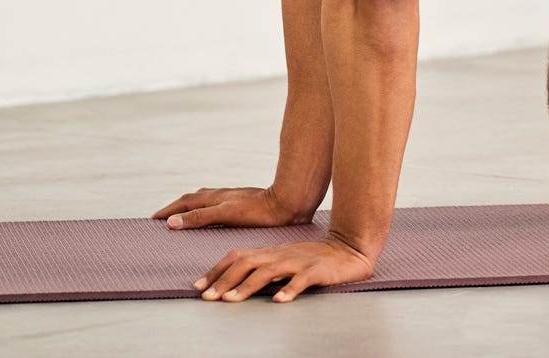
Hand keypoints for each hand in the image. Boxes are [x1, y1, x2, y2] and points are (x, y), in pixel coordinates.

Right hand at [152, 185, 311, 229]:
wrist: (287, 204)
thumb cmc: (259, 211)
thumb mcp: (226, 214)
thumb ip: (200, 217)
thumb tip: (172, 221)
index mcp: (214, 198)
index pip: (184, 203)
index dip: (169, 211)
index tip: (153, 220)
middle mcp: (220, 195)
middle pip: (192, 199)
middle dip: (175, 207)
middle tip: (161, 217)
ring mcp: (231, 198)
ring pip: (204, 200)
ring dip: (189, 207)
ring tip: (181, 214)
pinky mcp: (241, 204)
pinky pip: (215, 205)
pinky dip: (204, 209)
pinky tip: (211, 216)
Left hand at [194, 235, 374, 302]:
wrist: (350, 248)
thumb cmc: (315, 259)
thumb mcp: (284, 261)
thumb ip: (263, 269)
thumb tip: (233, 284)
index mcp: (271, 252)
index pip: (237, 257)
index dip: (216, 271)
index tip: (197, 288)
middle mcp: (280, 254)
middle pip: (247, 262)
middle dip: (224, 280)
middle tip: (207, 298)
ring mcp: (298, 261)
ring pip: (269, 271)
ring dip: (247, 285)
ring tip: (231, 300)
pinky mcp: (317, 270)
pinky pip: (302, 280)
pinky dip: (289, 289)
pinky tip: (280, 301)